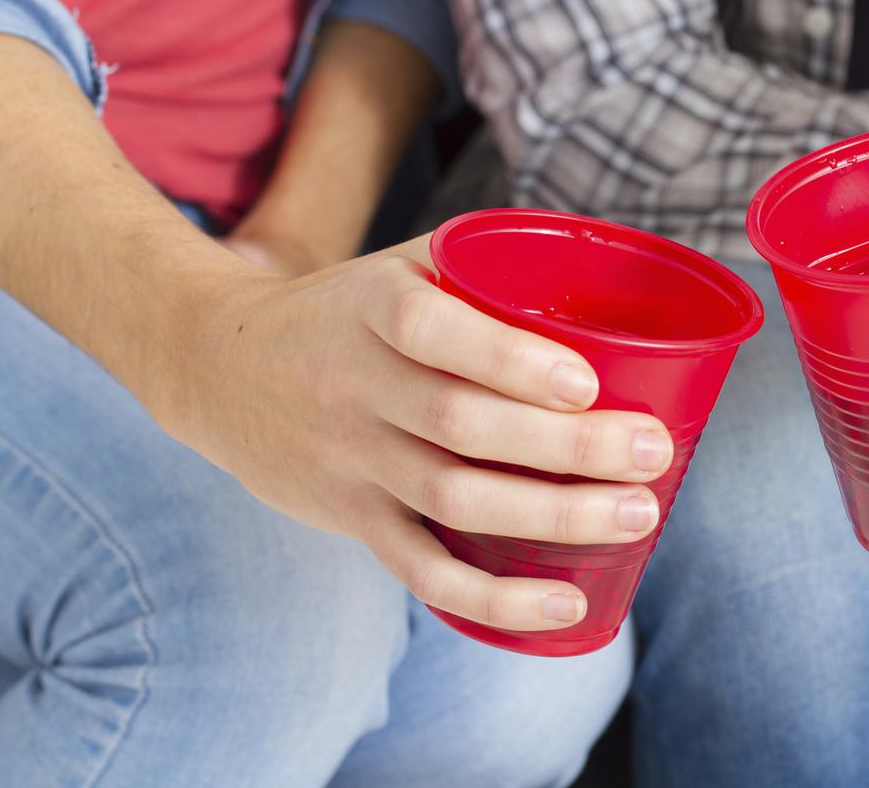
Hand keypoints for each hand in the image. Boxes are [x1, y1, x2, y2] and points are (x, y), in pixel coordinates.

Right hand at [162, 234, 674, 632]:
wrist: (218, 367)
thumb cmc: (343, 311)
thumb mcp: (395, 266)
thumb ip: (481, 265)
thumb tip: (607, 266)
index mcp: (372, 309)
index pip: (434, 334)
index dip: (509, 361)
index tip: (585, 381)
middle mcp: (355, 385)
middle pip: (461, 426)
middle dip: (567, 448)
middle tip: (651, 451)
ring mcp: (349, 458)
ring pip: (452, 499)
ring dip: (551, 515)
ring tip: (635, 513)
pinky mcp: (349, 517)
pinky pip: (420, 570)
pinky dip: (493, 598)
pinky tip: (563, 603)